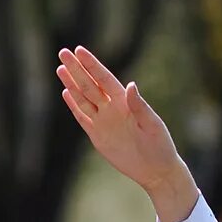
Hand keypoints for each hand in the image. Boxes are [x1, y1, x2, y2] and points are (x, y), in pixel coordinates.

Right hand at [56, 46, 197, 221]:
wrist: (156, 171)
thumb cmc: (160, 146)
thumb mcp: (152, 125)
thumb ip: (139, 106)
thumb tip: (130, 84)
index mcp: (126, 103)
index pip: (105, 79)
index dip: (92, 65)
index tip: (79, 50)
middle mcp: (113, 109)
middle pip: (90, 85)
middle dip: (77, 69)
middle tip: (63, 52)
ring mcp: (104, 121)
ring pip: (83, 98)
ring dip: (72, 84)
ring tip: (61, 68)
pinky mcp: (97, 135)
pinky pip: (82, 116)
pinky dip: (74, 105)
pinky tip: (66, 92)